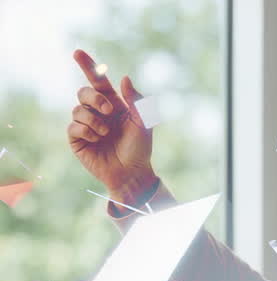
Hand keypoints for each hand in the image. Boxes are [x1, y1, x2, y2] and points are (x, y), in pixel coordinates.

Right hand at [67, 49, 157, 204]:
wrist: (132, 173)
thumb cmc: (139, 148)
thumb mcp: (144, 123)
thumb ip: (136, 101)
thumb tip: (124, 78)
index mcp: (113, 104)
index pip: (98, 81)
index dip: (88, 66)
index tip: (77, 52)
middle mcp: (97, 112)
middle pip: (84, 92)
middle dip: (95, 98)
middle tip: (109, 109)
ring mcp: (86, 125)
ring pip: (78, 110)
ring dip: (94, 120)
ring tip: (106, 133)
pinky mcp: (77, 139)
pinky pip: (73, 126)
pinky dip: (86, 131)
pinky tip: (96, 140)